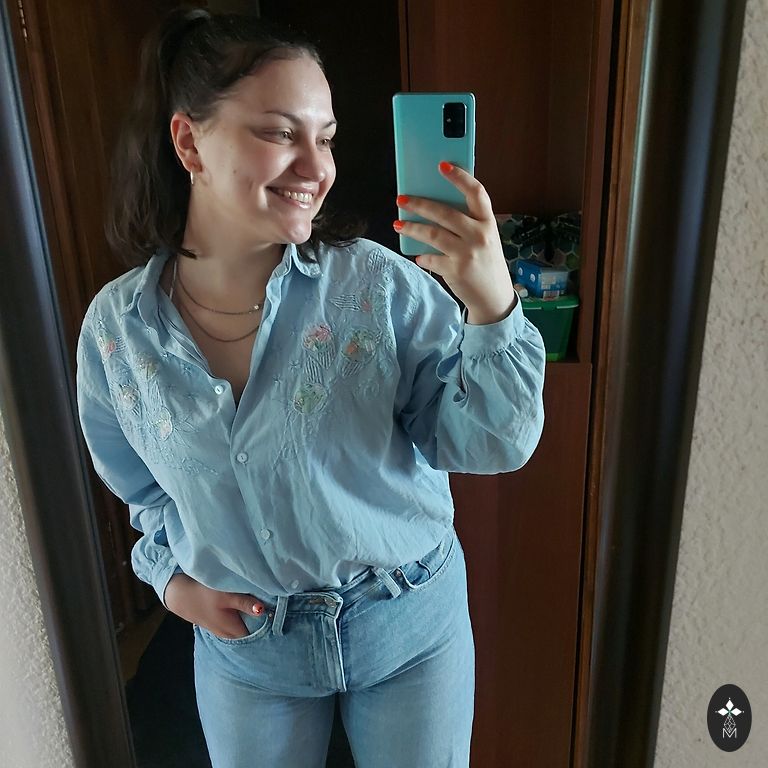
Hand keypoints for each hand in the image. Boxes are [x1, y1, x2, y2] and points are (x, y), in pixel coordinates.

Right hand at [164, 573, 266, 638]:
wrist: (179, 595)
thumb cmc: (205, 594)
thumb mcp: (226, 596)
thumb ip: (245, 603)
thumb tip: (264, 611)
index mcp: (233, 630)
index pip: (256, 637)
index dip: (268, 630)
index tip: (279, 621)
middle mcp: (228, 634)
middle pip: (249, 635)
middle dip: (261, 628)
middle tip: (276, 615)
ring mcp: (221, 630)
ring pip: (240, 630)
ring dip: (250, 623)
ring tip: (264, 612)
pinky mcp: (216, 623)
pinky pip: (233, 625)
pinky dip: (241, 620)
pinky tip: (245, 611)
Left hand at [393, 161, 516, 324]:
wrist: (494, 297)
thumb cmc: (486, 263)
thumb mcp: (485, 239)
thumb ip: (468, 224)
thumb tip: (435, 208)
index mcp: (488, 223)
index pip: (476, 193)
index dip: (460, 177)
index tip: (442, 165)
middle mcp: (479, 236)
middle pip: (445, 213)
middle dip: (420, 204)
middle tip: (402, 198)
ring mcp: (467, 254)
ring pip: (433, 234)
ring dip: (412, 227)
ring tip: (398, 223)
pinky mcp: (455, 270)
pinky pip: (431, 258)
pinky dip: (423, 256)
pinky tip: (418, 255)